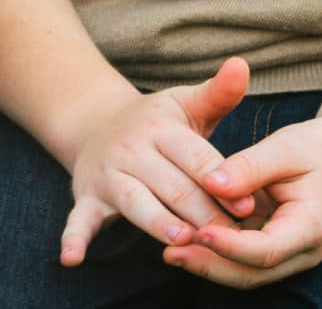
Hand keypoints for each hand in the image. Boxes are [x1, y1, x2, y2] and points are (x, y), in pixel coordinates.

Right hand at [58, 57, 247, 263]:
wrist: (94, 122)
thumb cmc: (157, 121)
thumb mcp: (185, 103)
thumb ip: (218, 93)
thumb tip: (242, 64)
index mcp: (160, 129)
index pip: (195, 157)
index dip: (222, 180)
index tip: (250, 206)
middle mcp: (132, 151)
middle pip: (172, 186)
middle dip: (203, 213)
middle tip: (232, 237)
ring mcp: (108, 175)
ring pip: (137, 203)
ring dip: (159, 222)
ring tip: (184, 239)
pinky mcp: (88, 197)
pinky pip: (79, 219)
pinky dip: (74, 239)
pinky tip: (72, 258)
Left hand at [163, 113, 321, 286]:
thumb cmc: (316, 148)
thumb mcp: (285, 148)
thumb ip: (249, 167)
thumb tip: (211, 183)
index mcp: (311, 226)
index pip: (268, 250)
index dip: (231, 246)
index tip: (199, 233)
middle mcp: (301, 249)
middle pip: (253, 272)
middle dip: (211, 266)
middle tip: (171, 253)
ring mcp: (287, 251)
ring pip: (245, 271)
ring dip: (209, 264)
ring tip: (170, 251)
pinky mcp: (271, 243)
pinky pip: (241, 258)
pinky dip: (214, 253)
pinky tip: (185, 240)